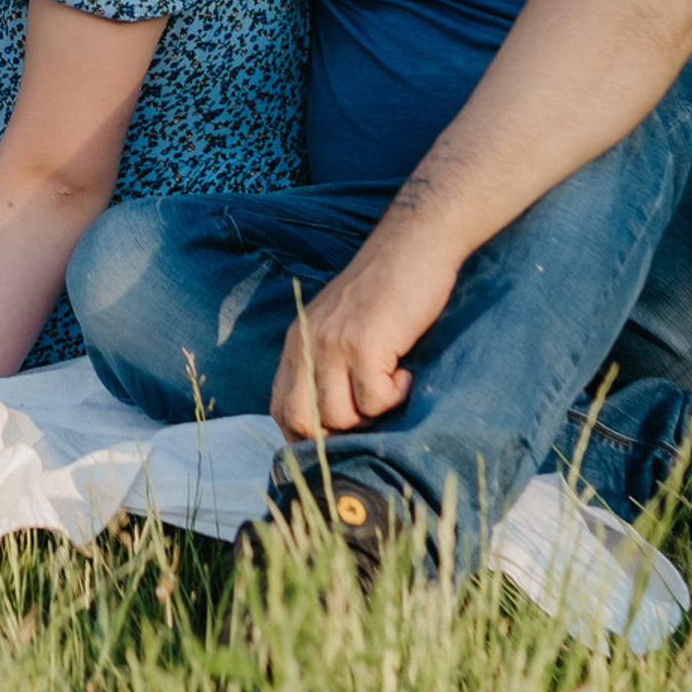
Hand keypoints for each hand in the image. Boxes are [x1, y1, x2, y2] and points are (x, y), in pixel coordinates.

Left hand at [269, 228, 460, 439]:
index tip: (336, 443)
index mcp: (296, 340)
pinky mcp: (364, 345)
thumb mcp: (339, 324)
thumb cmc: (384, 291)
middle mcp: (306, 343)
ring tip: (391, 383)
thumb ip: (326, 363)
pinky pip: (375, 401)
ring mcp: (333, 344)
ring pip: (340, 417)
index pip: (280, 407)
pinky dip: (396, 395)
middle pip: (300, 420)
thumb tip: (331, 423)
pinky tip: (406, 372)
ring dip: (372, 414)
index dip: (303, 436)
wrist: (412, 247)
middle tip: (370, 416)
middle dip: (335, 436)